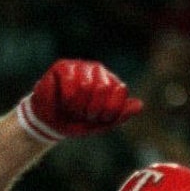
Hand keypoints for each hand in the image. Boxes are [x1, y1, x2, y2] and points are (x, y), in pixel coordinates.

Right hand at [18, 59, 142, 145]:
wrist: (49, 123)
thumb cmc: (76, 122)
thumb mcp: (100, 124)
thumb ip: (120, 115)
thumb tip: (140, 105)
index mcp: (112, 84)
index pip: (120, 92)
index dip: (107, 112)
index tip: (96, 119)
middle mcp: (99, 72)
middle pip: (103, 88)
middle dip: (90, 110)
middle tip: (81, 114)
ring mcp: (82, 67)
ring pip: (86, 86)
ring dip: (76, 106)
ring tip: (70, 108)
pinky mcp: (64, 66)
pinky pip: (70, 83)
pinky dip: (66, 99)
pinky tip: (61, 100)